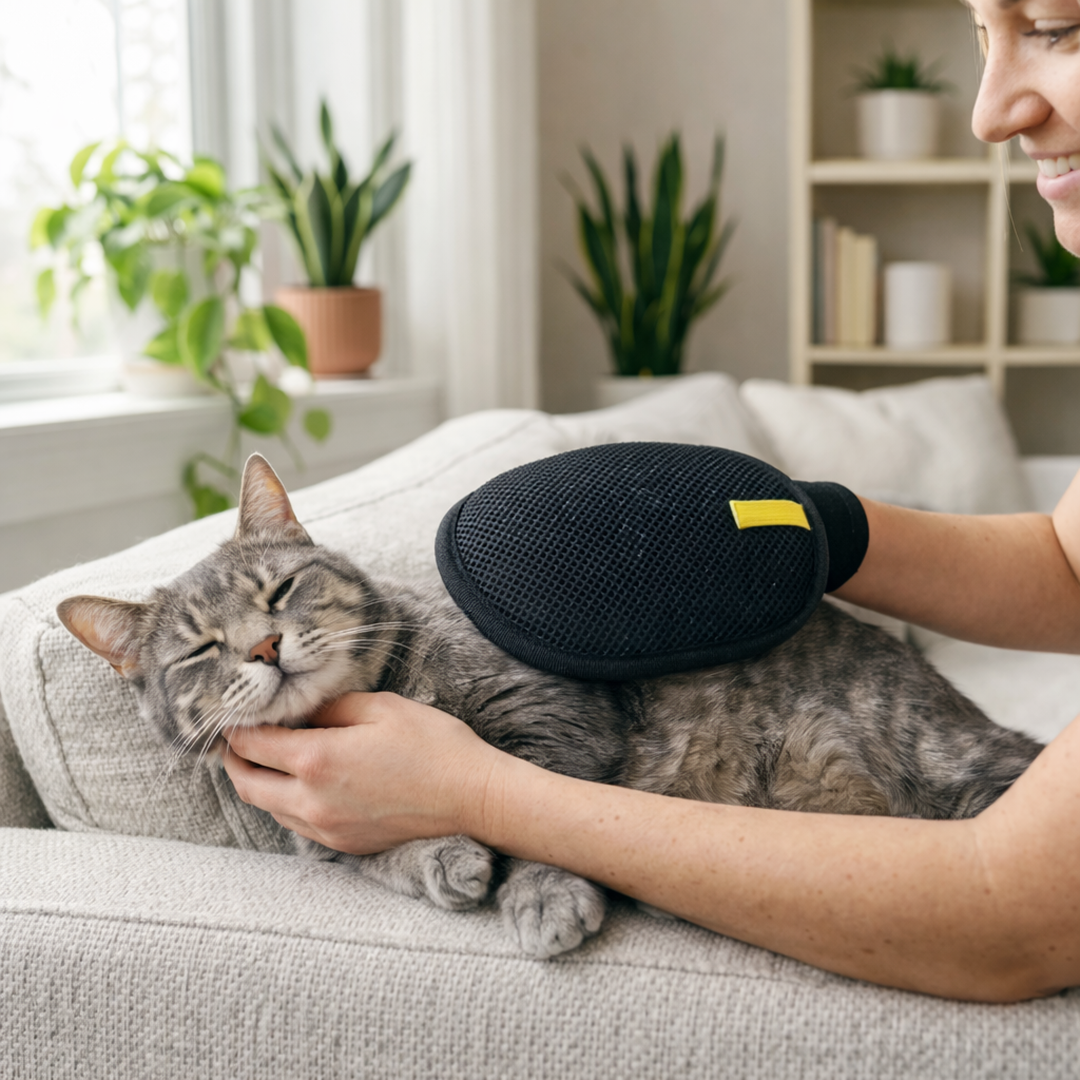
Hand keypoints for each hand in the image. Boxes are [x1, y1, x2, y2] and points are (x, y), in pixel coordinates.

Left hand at [221, 692, 499, 854]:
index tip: (235, 712)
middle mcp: (312, 802)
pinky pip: (296, 824)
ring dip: (258, 782)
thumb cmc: (433, 745)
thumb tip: (299, 710)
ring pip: (269, 808)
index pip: (253, 744)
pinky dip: (285, 802)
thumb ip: (330, 707)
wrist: (472, 798)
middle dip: (233, 759)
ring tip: (264, 757)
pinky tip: (300, 782)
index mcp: (317, 760)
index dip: (238, 726)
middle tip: (234, 738)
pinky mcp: (343, 845)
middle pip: (246, 785)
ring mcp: (326, 829)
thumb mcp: (380, 707)